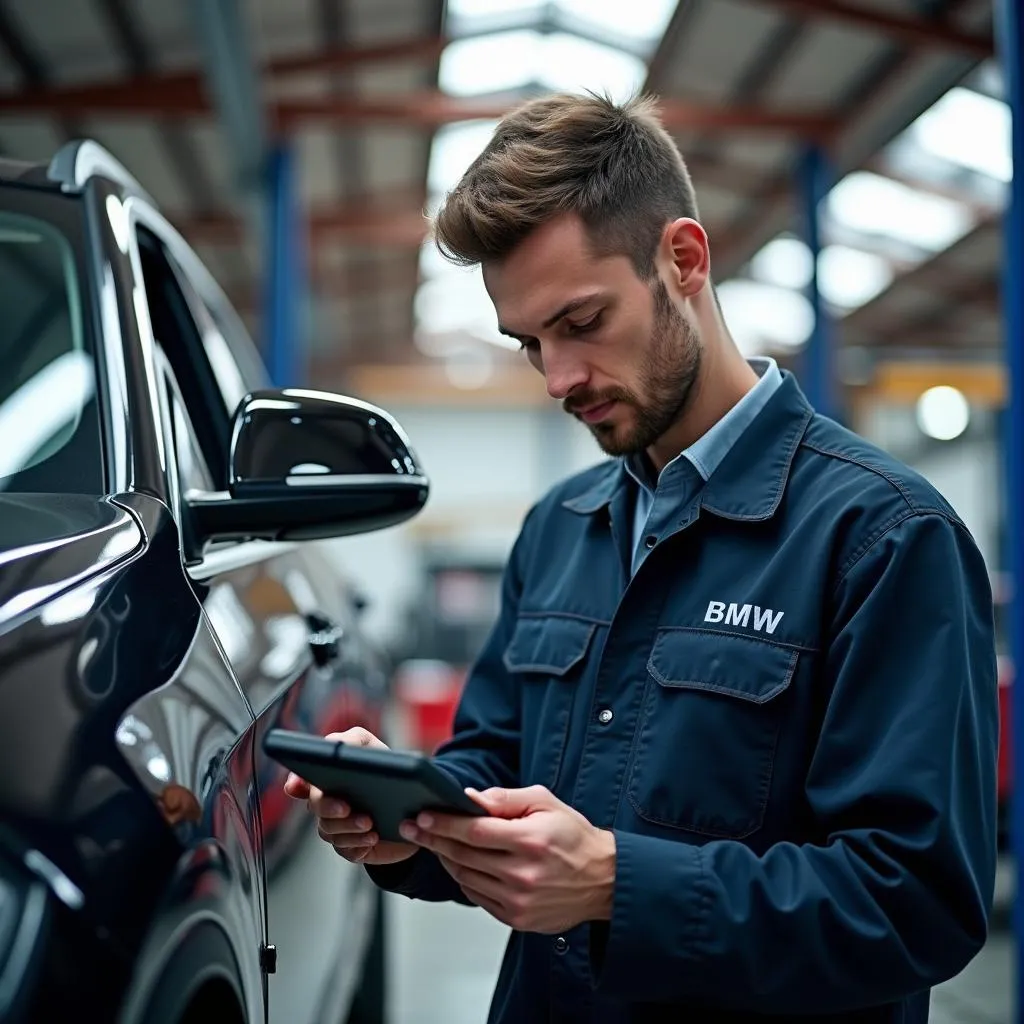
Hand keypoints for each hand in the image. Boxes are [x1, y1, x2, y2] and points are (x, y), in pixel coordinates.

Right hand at [282, 727, 416, 866]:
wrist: (414, 806)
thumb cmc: (388, 770)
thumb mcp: (372, 748)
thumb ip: (352, 741)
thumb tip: (332, 745)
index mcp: (327, 778)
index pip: (301, 781)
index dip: (296, 783)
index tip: (296, 785)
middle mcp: (327, 803)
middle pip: (316, 808)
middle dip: (329, 808)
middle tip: (347, 807)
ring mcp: (338, 827)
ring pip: (330, 832)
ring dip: (349, 829)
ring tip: (370, 824)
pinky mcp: (352, 847)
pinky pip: (346, 851)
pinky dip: (358, 846)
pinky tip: (371, 839)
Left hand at [400, 785, 615, 933]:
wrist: (602, 879)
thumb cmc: (573, 836)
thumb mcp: (545, 803)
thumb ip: (505, 798)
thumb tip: (469, 798)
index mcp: (530, 841)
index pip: (473, 831)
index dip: (443, 823)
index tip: (422, 816)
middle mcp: (522, 874)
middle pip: (463, 855)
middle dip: (433, 839)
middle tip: (413, 828)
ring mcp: (518, 901)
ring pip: (466, 877)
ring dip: (447, 859)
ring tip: (437, 843)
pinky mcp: (516, 918)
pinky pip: (477, 897)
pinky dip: (465, 878)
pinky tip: (462, 863)